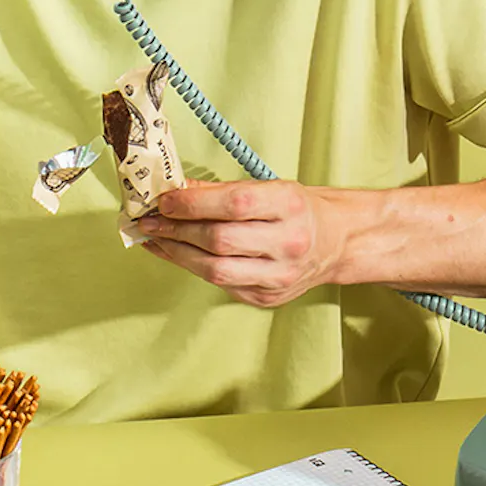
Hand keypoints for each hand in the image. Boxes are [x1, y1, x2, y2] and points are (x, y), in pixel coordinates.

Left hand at [134, 180, 343, 307]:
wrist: (335, 243)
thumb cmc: (297, 210)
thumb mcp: (269, 188)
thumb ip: (223, 191)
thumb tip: (175, 192)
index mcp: (290, 205)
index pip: (235, 204)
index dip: (193, 203)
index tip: (165, 201)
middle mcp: (289, 242)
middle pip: (220, 240)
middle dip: (177, 230)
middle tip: (150, 221)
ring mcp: (279, 276)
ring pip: (215, 270)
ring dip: (178, 254)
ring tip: (157, 239)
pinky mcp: (266, 297)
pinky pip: (221, 285)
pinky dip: (193, 268)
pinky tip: (177, 254)